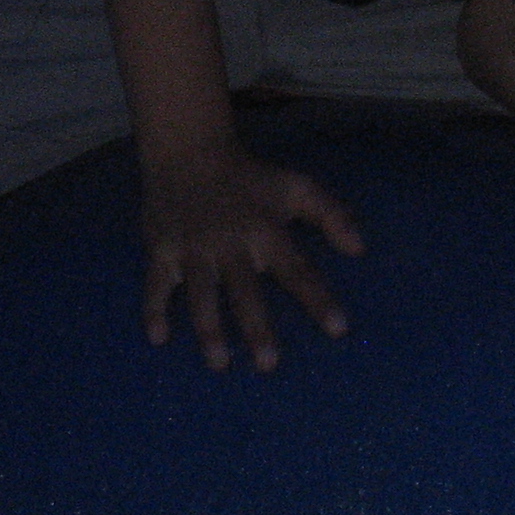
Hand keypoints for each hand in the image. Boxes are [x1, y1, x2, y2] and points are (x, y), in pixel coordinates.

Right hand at [141, 140, 363, 371]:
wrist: (188, 150)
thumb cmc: (249, 177)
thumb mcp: (296, 187)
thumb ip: (331, 215)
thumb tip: (360, 249)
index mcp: (265, 230)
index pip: (297, 269)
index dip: (318, 298)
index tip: (338, 328)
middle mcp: (230, 243)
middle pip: (245, 290)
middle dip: (256, 327)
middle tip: (268, 364)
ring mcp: (193, 247)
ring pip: (201, 292)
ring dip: (209, 328)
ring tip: (220, 363)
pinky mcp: (162, 248)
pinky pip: (155, 282)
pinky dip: (154, 309)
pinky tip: (158, 338)